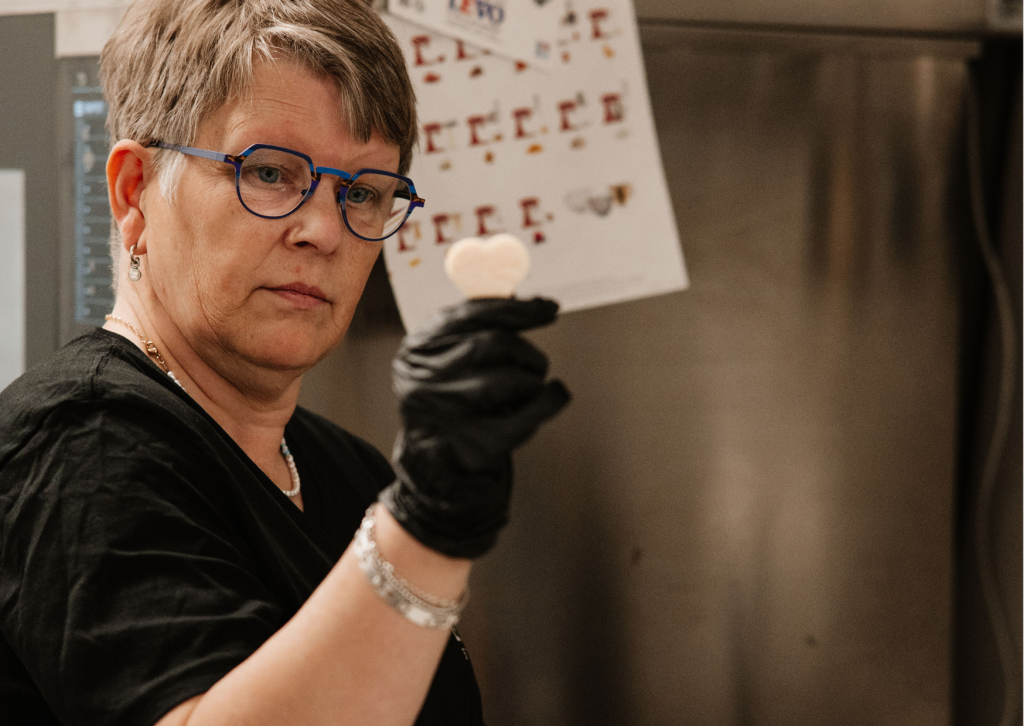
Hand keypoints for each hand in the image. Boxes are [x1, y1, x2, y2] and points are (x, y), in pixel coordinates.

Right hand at [379, 298, 570, 558]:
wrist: (437, 481)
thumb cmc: (454, 415)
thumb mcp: (450, 368)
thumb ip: (477, 334)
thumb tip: (528, 303)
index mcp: (416, 352)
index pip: (469, 314)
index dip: (516, 308)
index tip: (548, 308)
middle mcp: (421, 381)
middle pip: (493, 343)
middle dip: (527, 352)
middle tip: (537, 365)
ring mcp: (443, 416)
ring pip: (511, 379)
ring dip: (532, 383)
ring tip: (524, 395)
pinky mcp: (469, 448)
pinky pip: (528, 414)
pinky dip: (550, 402)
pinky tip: (554, 397)